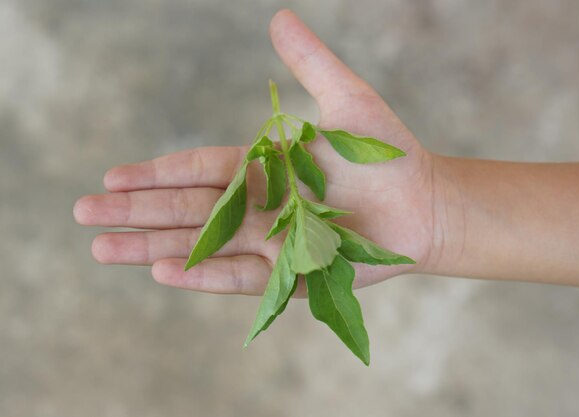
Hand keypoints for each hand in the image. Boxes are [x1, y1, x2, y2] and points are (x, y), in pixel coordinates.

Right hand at [73, 10, 435, 295]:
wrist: (428, 204)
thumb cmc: (391, 154)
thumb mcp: (348, 101)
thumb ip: (311, 64)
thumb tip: (278, 16)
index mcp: (265, 168)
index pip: (198, 170)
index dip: (155, 172)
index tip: (113, 173)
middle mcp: (260, 207)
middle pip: (186, 209)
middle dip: (135, 210)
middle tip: (84, 212)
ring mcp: (272, 243)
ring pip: (202, 245)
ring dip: (152, 246)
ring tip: (102, 248)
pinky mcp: (292, 275)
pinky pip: (241, 275)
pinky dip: (204, 274)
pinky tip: (164, 270)